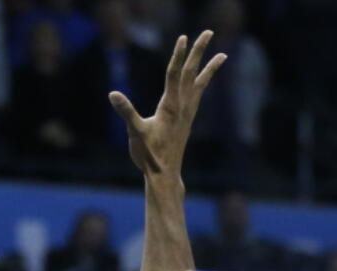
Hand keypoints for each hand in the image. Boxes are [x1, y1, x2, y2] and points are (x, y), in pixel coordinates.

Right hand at [109, 31, 225, 176]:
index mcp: (169, 106)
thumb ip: (126, 112)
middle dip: (199, 51)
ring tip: (223, 54)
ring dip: (210, 67)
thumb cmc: (149, 154)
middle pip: (192, 72)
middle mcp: (182, 106)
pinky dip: (204, 83)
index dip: (178, 54)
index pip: (174, 74)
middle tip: (208, 32)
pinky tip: (204, 81)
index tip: (183, 37)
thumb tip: (113, 94)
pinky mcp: (187, 119)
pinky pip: (198, 95)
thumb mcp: (134, 132)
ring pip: (200, 83)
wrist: (165, 174)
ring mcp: (187, 113)